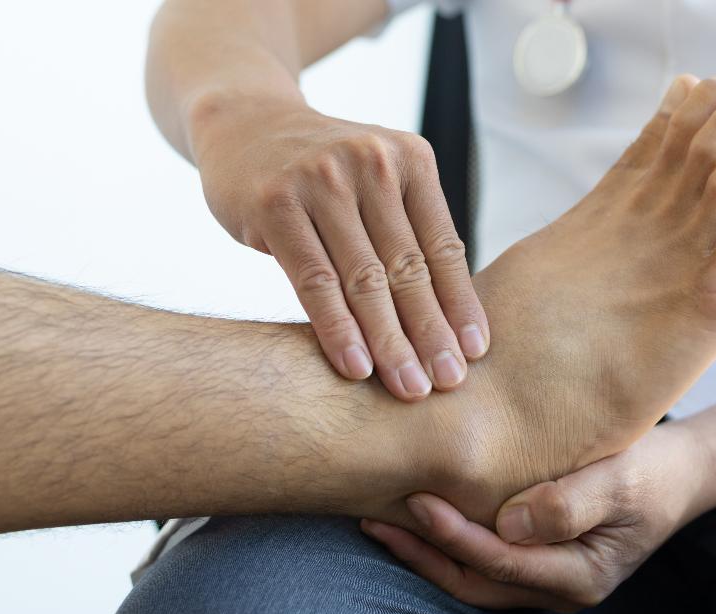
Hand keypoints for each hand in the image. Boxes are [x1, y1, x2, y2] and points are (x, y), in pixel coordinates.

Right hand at [190, 97, 488, 400]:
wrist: (241, 122)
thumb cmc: (319, 172)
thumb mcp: (373, 183)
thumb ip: (406, 233)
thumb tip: (449, 321)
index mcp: (410, 159)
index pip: (443, 246)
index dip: (460, 305)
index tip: (474, 355)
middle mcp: (372, 162)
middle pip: (408, 267)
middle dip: (431, 333)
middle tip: (448, 384)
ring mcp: (321, 179)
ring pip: (364, 279)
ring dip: (390, 342)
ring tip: (409, 388)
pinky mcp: (275, 202)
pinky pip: (314, 280)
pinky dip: (337, 328)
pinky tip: (355, 367)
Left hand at [361, 422, 715, 611]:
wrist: (682, 473)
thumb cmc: (654, 470)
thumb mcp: (621, 479)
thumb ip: (569, 503)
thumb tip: (510, 524)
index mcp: (580, 576)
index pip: (501, 562)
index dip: (455, 535)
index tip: (418, 500)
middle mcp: (559, 589)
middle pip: (475, 582)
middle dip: (422, 555)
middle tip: (375, 518)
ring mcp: (548, 580)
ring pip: (474, 578)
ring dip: (427, 553)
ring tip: (382, 519)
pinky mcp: (539, 560)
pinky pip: (485, 562)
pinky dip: (449, 544)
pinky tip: (421, 516)